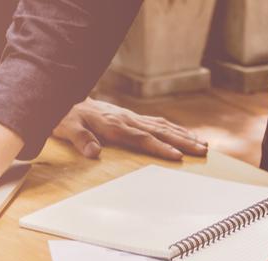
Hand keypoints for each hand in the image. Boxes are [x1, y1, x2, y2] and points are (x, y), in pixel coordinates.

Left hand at [52, 98, 205, 159]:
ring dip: (183, 135)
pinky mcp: (131, 117)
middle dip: (182, 142)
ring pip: (162, 126)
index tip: (178, 156)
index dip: (160, 148)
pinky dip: (174, 129)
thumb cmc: (66, 116)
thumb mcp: (67, 128)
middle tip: (202, 151)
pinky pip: (157, 123)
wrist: (65, 97)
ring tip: (202, 145)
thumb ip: (81, 140)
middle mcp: (127, 119)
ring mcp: (131, 117)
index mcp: (114, 125)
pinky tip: (185, 135)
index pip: (142, 138)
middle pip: (159, 131)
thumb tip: (93, 152)